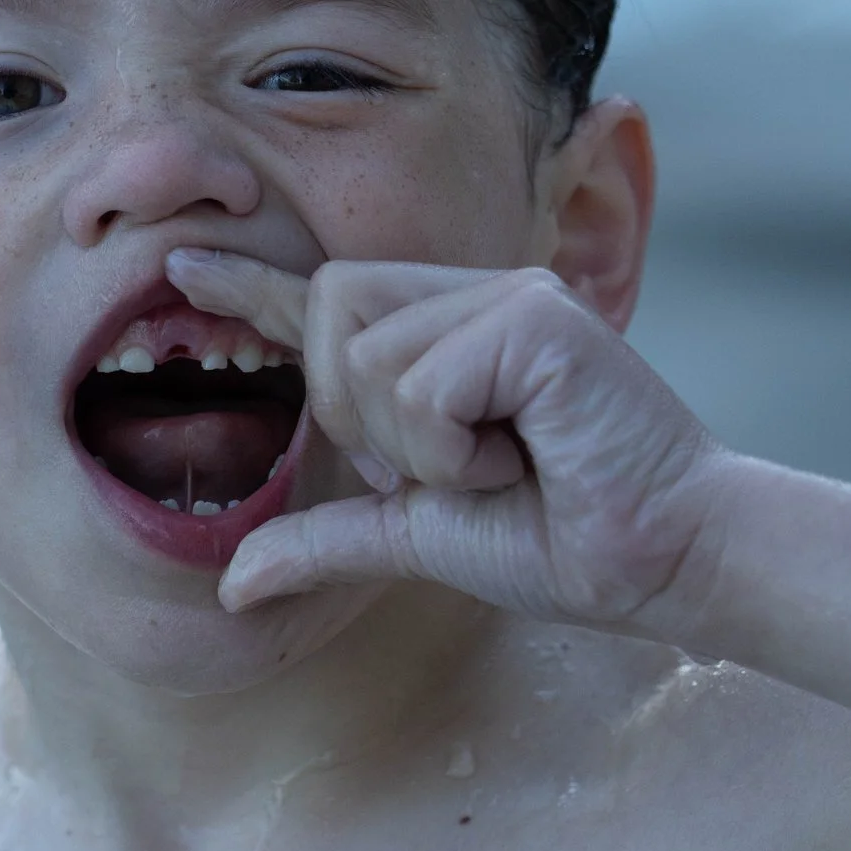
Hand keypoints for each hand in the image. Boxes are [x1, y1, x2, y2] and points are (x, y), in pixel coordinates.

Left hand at [166, 249, 728, 629]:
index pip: (327, 297)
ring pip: (369, 356)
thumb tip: (231, 587)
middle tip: (439, 465)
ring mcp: (507, 296)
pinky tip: (520, 456)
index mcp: (444, 335)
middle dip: (355, 408)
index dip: (252, 284)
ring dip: (417, 444)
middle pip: (330, 306)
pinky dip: (454, 445)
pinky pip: (426, 383)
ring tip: (498, 463)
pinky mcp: (536, 317)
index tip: (183, 263)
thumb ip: (331, 539)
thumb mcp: (422, 535)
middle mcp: (473, 295)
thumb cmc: (565, 540)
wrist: (668, 560)